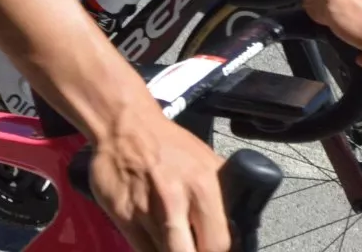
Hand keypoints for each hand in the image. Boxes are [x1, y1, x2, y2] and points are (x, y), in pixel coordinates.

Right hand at [87, 104, 231, 251]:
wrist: (123, 123)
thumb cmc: (169, 144)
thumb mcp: (206, 161)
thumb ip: (224, 195)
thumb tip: (239, 227)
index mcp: (202, 186)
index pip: (218, 244)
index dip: (216, 249)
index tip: (211, 246)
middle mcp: (173, 201)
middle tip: (191, 244)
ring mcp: (145, 211)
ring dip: (170, 249)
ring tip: (173, 236)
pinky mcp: (122, 216)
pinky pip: (142, 250)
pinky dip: (151, 247)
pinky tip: (153, 231)